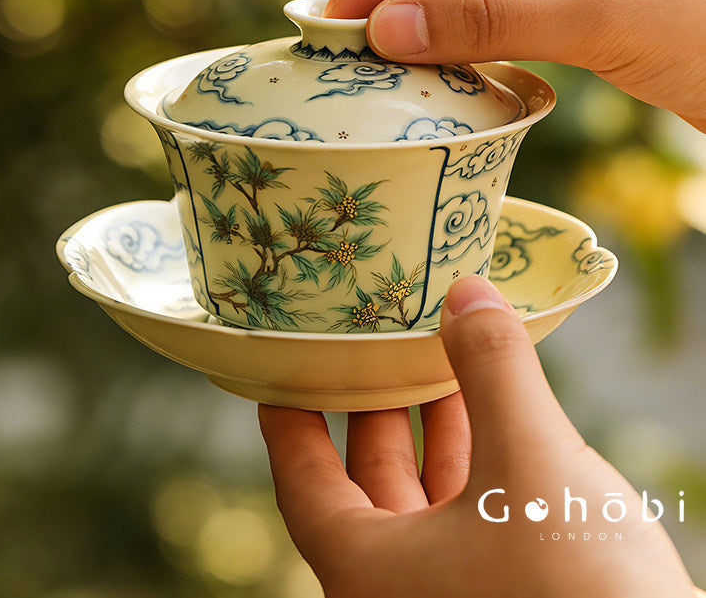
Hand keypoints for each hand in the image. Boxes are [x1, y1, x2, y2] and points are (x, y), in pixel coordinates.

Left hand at [260, 276, 694, 597]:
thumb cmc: (578, 589)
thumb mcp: (530, 461)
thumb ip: (492, 371)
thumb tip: (466, 292)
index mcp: (370, 570)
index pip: (302, 482)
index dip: (289, 421)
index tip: (283, 373)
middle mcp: (399, 591)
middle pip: (367, 484)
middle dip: (377, 408)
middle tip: (377, 344)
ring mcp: (450, 596)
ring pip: (425, 500)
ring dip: (436, 431)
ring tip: (445, 364)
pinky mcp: (501, 595)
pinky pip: (468, 518)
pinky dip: (477, 462)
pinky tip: (499, 415)